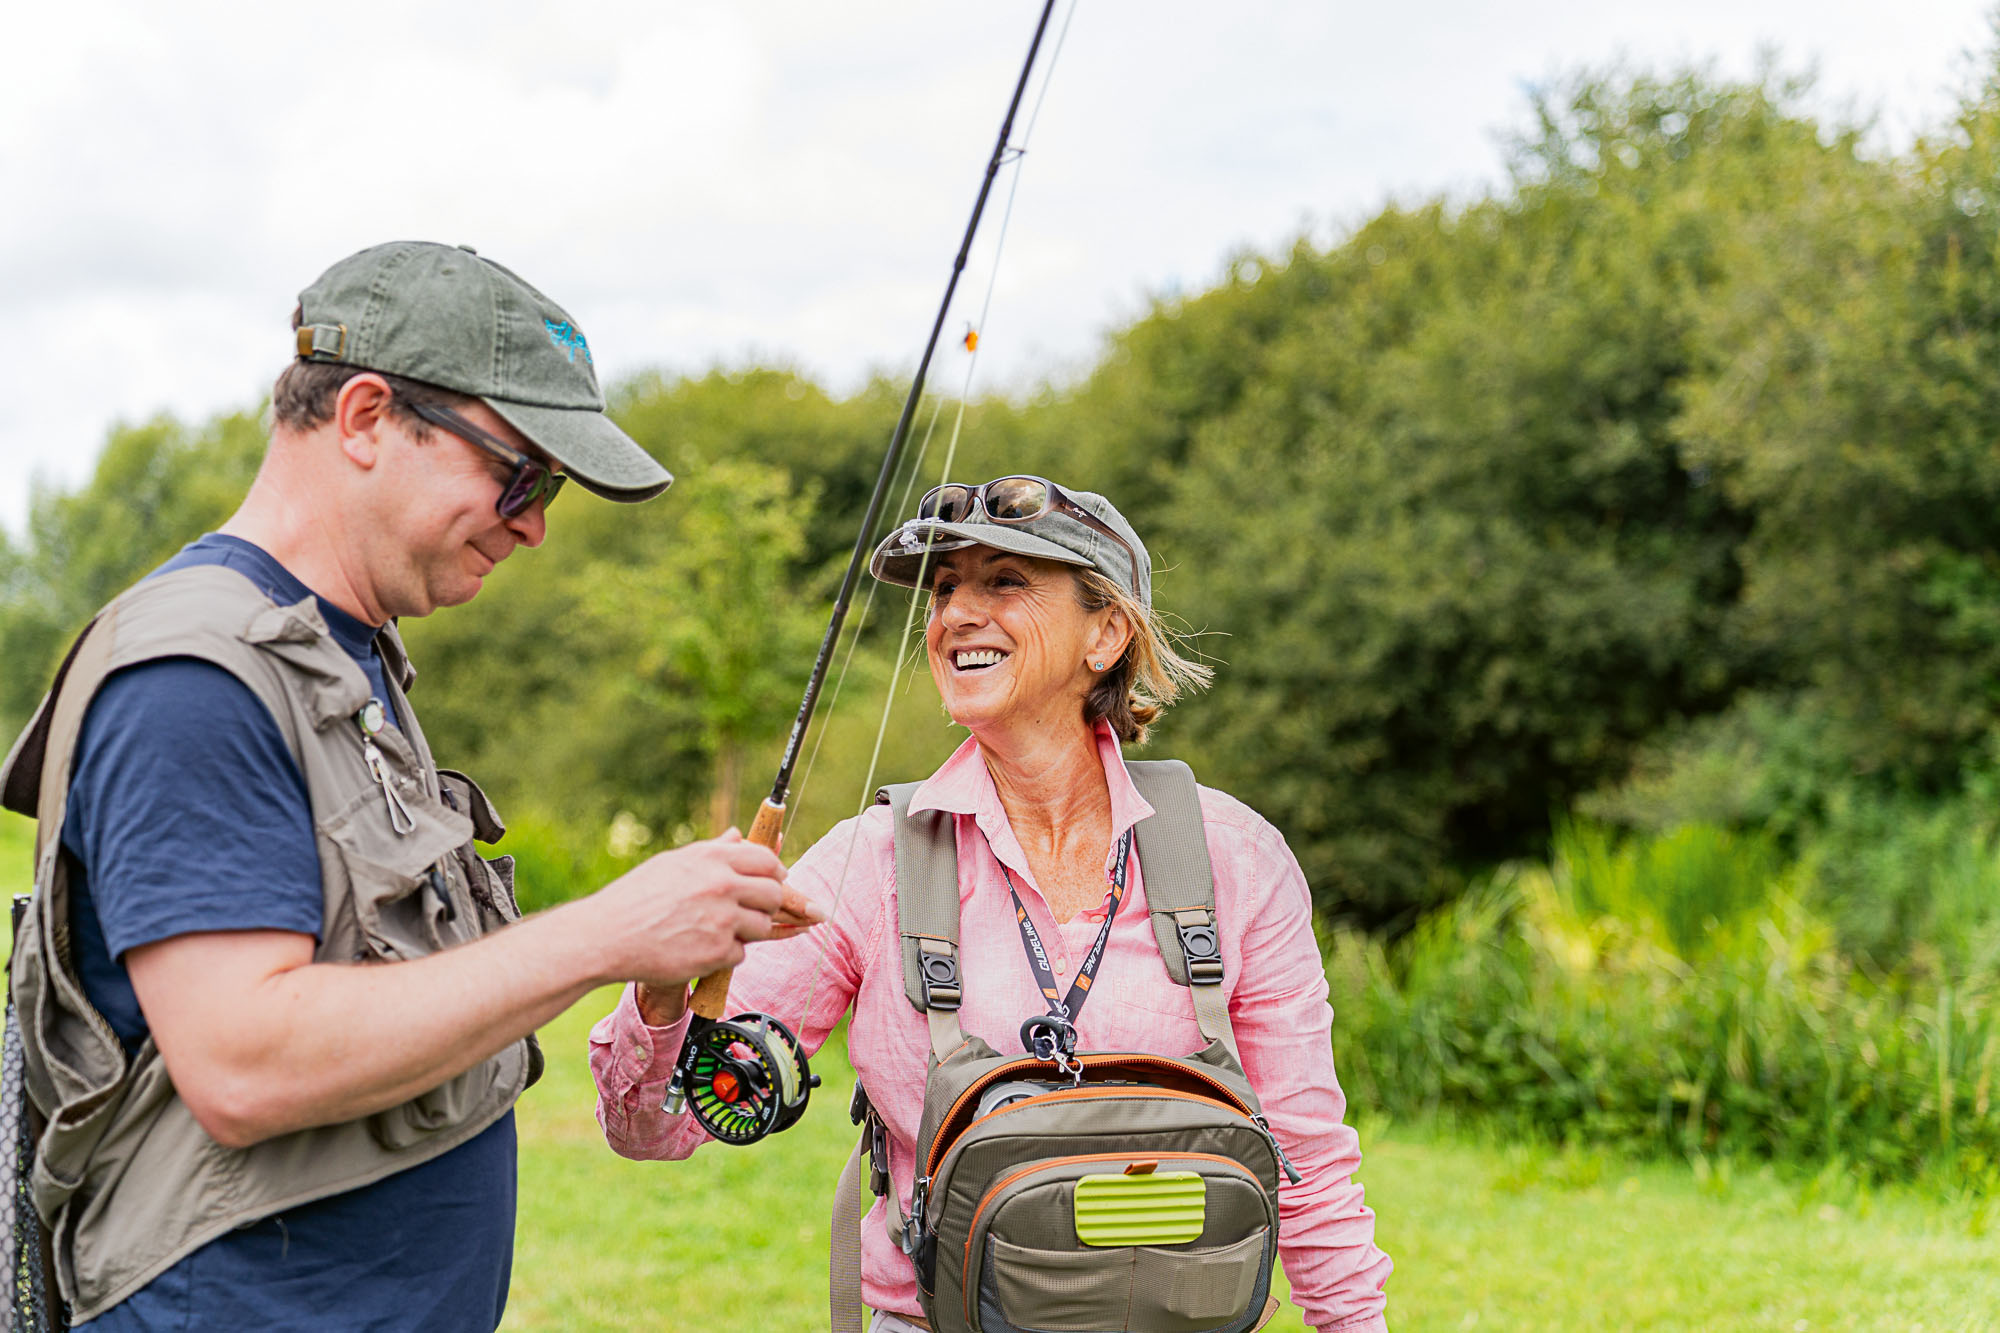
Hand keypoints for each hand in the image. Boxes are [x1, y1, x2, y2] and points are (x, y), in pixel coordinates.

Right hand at [588, 830, 796, 989]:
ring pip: (762, 927)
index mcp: (712, 858)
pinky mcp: (717, 952)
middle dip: (767, 905)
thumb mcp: (673, 863)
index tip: (773, 882)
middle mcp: (721, 885)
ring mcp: (721, 920)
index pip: (767, 861)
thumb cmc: (635, 898)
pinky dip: (725, 955)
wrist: (606, 936)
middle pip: (774, 895)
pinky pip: (740, 954)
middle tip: (748, 911)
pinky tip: (699, 948)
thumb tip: (738, 835)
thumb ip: (713, 851)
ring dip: (747, 932)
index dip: (775, 873)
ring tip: (716, 931)